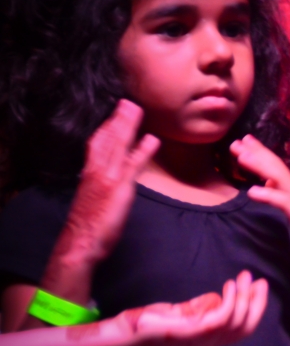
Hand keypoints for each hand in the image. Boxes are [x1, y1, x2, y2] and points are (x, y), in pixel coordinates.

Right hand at [57, 101, 158, 265]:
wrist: (80, 242)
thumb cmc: (87, 225)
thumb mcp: (93, 199)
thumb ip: (101, 185)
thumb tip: (109, 179)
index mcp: (90, 173)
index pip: (97, 144)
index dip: (106, 128)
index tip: (115, 114)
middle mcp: (97, 171)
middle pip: (107, 139)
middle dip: (117, 120)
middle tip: (128, 102)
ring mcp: (108, 178)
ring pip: (118, 145)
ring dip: (128, 126)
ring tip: (137, 110)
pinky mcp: (119, 188)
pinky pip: (132, 165)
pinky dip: (142, 150)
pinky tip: (152, 140)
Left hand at [109, 271, 269, 345]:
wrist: (129, 335)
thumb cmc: (152, 324)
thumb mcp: (184, 314)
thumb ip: (202, 308)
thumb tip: (220, 298)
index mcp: (209, 340)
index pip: (243, 329)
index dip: (254, 309)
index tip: (258, 289)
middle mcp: (210, 343)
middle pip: (246, 327)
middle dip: (257, 303)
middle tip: (261, 282)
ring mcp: (203, 339)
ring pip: (237, 321)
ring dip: (245, 297)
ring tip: (244, 278)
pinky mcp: (194, 331)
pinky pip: (222, 316)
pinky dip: (230, 299)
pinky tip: (228, 285)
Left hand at [230, 135, 289, 279]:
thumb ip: (286, 200)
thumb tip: (270, 185)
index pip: (277, 168)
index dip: (261, 154)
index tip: (245, 142)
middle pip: (276, 168)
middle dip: (255, 154)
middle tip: (236, 141)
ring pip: (279, 179)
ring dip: (259, 167)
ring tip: (241, 157)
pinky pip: (283, 203)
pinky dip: (268, 194)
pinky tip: (253, 192)